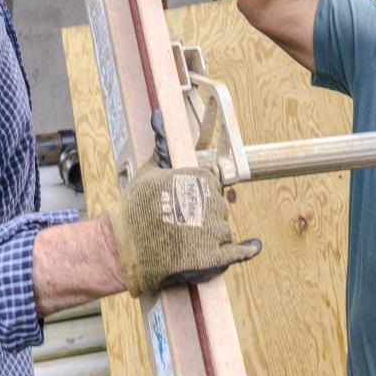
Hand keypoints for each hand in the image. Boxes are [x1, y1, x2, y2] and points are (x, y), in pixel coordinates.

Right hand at [108, 162, 260, 297]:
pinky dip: (246, 250)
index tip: (188, 203)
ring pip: (223, 228)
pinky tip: (253, 246)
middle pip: (218, 206)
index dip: (200, 194)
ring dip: (211, 234)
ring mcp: (211, 231)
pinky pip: (235, 252)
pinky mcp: (211, 257)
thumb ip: (161, 147)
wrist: (122, 248)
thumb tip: (159, 118)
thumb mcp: (147, 172)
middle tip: (182, 224)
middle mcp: (208, 203)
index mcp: (196, 179)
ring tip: (187, 241)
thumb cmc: (133, 210)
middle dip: (204, 214)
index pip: (211, 183)